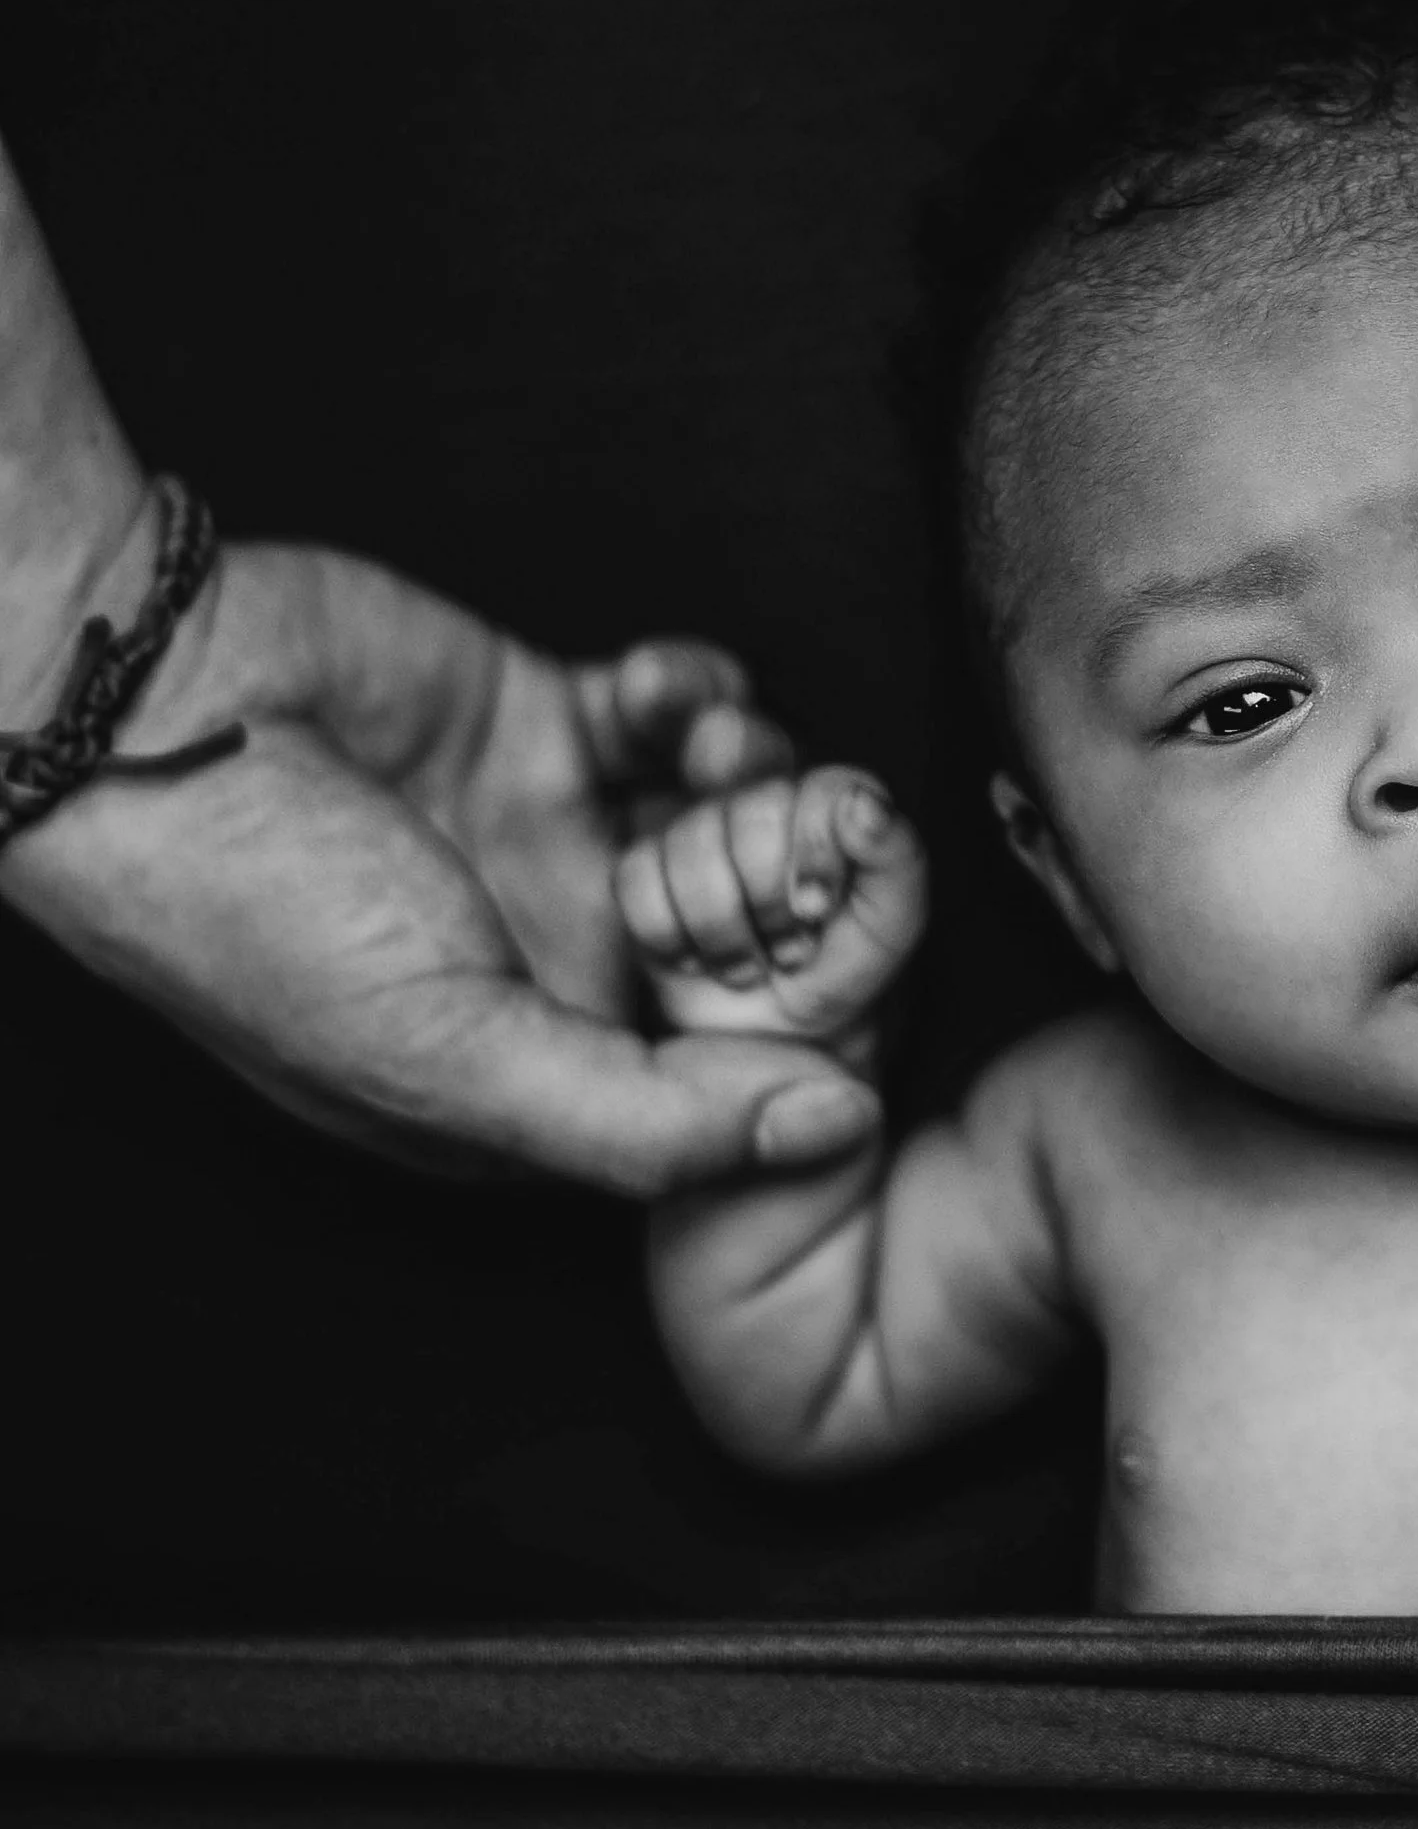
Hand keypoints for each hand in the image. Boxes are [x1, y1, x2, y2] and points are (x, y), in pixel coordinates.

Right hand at [1, 533, 851, 1192]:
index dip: (803, 1033)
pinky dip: (699, 695)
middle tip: (829, 837)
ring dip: (759, 781)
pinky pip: (677, 716)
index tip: (861, 973)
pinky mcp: (547, 724)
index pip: (721, 1083)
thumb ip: (646, 1117)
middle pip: (749, 945)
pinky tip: (664, 696)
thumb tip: (832, 1133)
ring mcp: (555, 843)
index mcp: (533, 1081)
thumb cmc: (259, 911)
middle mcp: (555, 968)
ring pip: (728, 823)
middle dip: (800, 891)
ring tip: (730, 755)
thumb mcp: (452, 1055)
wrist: (145, 707)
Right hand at [618, 765, 927, 1065]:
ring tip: (752, 963)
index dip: (814, 853)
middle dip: (771, 906)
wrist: (779, 1034)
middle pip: (748, 819)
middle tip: (791, 948)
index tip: (818, 909)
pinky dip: (673, 939)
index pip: (817, 790)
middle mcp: (759, 801)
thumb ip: (894, 858)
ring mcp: (695, 830)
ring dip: (725, 933)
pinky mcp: (643, 871)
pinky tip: (700, 959)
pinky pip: (638, 884)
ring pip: (690, 851)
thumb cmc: (838, 970)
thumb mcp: (888, 926)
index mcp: (827, 802)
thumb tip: (862, 804)